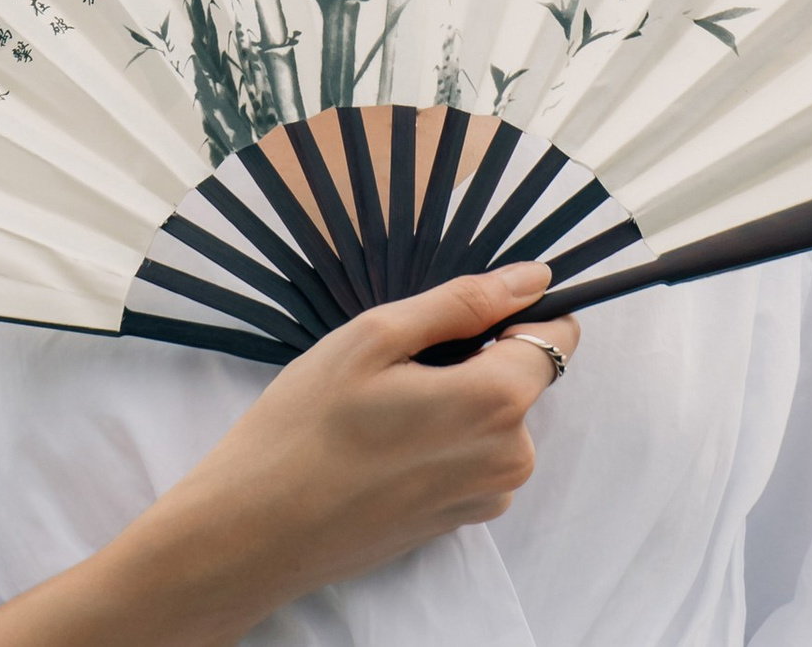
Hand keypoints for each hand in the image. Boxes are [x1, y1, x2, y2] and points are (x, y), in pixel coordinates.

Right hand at [142, 260, 582, 613]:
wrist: (255, 532)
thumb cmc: (306, 427)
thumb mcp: (377, 337)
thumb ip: (464, 302)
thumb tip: (534, 278)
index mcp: (499, 402)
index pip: (556, 336)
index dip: (516, 312)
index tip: (459, 315)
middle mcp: (511, 457)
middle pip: (521, 377)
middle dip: (474, 358)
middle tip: (394, 366)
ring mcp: (485, 497)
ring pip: (494, 418)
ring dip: (453, 400)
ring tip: (379, 408)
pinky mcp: (458, 521)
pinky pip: (470, 457)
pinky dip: (438, 440)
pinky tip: (379, 445)